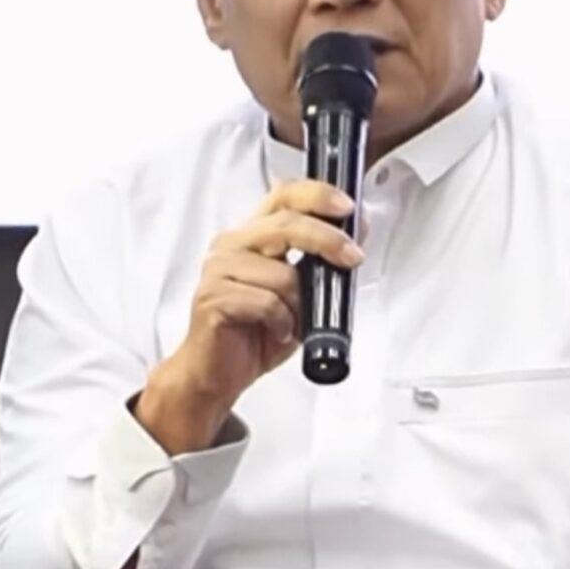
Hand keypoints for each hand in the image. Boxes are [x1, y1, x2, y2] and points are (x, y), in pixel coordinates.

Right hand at [168, 178, 368, 415]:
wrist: (216, 373)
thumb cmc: (255, 333)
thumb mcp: (299, 292)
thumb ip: (320, 261)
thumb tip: (355, 235)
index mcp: (251, 235)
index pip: (283, 195)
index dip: (318, 195)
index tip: (347, 207)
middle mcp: (232, 244)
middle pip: (287, 224)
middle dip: (328, 240)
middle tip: (352, 257)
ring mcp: (218, 269)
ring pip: (282, 274)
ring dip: (299, 305)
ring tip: (290, 322)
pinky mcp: (213, 298)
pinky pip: (268, 303)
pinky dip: (282, 323)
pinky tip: (276, 331)